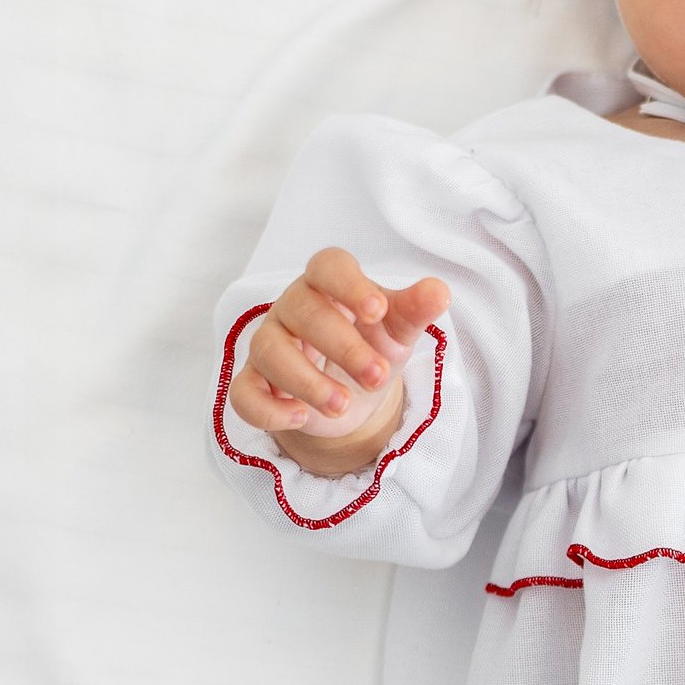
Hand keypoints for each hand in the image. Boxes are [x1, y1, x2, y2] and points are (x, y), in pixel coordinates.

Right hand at [229, 249, 450, 472]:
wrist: (349, 389)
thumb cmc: (371, 343)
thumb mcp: (397, 330)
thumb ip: (415, 310)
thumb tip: (439, 291)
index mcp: (328, 285)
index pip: (328, 266)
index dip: (349, 285)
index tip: (377, 311)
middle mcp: (293, 309)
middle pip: (303, 313)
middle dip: (342, 347)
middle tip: (378, 378)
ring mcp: (269, 344)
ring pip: (269, 352)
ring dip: (307, 382)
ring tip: (342, 406)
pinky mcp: (256, 383)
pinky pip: (244, 393)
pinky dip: (267, 410)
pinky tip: (300, 418)